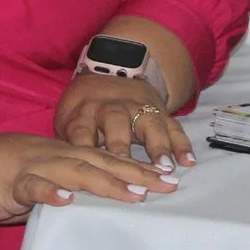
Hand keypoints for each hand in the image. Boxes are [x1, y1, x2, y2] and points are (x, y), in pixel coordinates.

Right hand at [0, 127, 175, 223]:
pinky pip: (31, 186)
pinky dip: (50, 191)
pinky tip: (67, 200)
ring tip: (135, 194)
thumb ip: (55, 188)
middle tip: (168, 185)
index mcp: (56, 154)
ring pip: (74, 171)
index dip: (135, 168)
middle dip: (136, 174)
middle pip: (100, 162)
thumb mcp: (29, 181)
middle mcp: (50, 154)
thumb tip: (79, 203)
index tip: (165, 178)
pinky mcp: (9, 182)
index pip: (103, 160)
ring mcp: (31, 166)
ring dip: (106, 183)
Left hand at [56, 71, 193, 170]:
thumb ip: (68, 146)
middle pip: (116, 124)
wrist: (110, 71)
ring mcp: (137, 109)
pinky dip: (181, 143)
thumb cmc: (85, 110)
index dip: (84, 148)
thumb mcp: (69, 120)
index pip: (81, 131)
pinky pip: (172, 126)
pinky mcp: (159, 111)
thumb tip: (61, 179)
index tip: (87, 170)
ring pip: (148, 124)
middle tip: (128, 170)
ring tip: (165, 167)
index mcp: (84, 112)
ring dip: (157, 145)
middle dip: (122, 146)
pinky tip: (188, 161)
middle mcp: (111, 109)